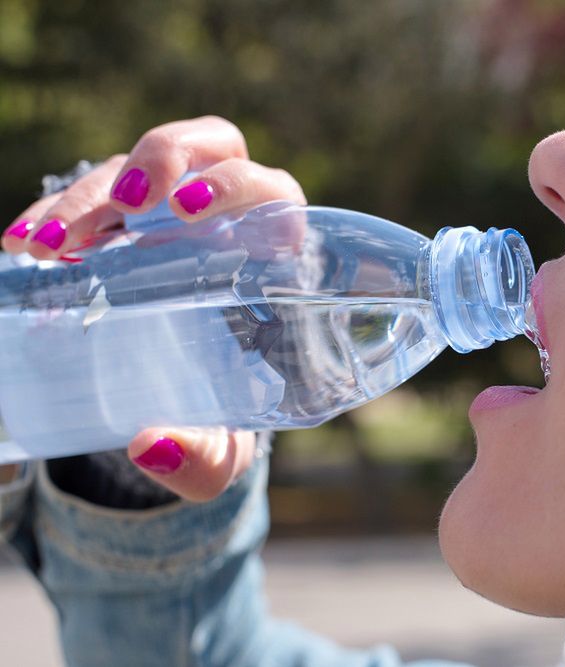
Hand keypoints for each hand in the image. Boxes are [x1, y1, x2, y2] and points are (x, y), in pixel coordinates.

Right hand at [3, 116, 304, 501]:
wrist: (190, 399)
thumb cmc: (228, 413)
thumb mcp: (223, 447)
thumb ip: (205, 459)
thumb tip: (152, 446)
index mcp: (276, 250)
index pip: (269, 190)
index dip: (231, 185)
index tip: (185, 210)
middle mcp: (225, 216)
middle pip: (204, 148)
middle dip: (158, 162)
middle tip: (119, 209)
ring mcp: (165, 211)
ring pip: (131, 167)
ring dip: (88, 196)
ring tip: (45, 246)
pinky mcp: (116, 221)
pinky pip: (83, 196)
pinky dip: (49, 213)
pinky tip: (17, 247)